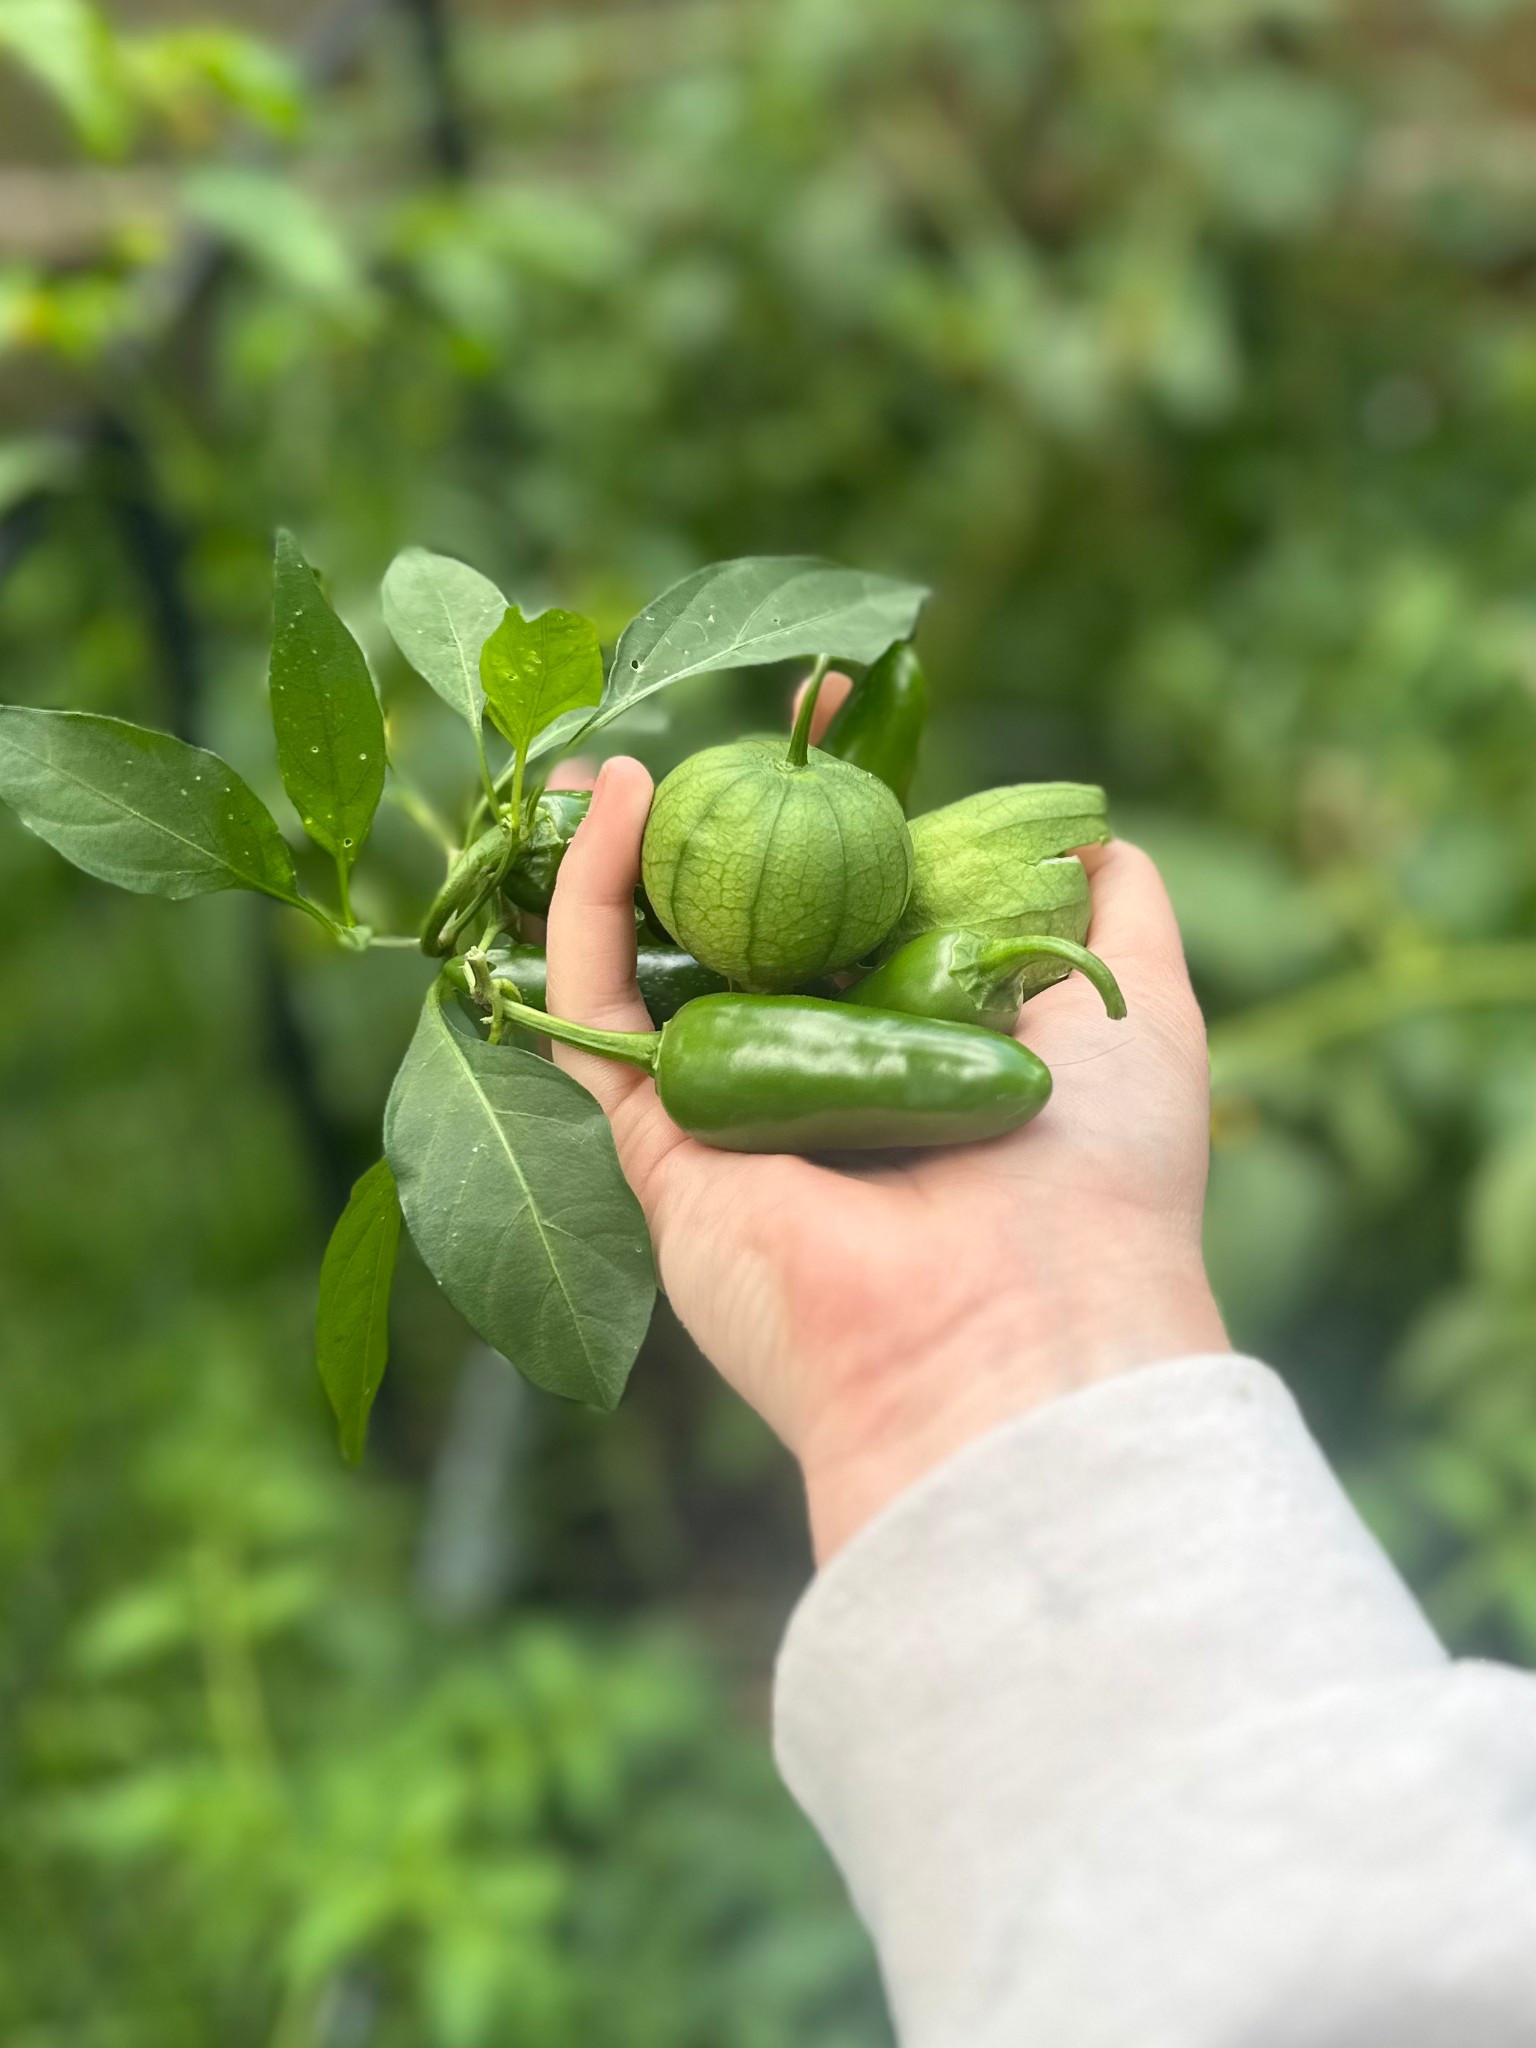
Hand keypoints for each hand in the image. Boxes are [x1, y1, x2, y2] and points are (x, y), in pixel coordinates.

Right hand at [544, 687, 1227, 1558]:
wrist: (1021, 1334)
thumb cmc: (1099, 1179)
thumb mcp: (1138, 1013)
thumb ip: (1116, 920)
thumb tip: (1098, 839)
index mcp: (920, 1042)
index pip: (858, 901)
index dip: (838, 804)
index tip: (834, 707)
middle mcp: (822, 1073)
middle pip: (746, 926)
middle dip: (721, 823)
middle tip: (725, 725)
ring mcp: (735, 1110)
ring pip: (649, 963)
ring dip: (618, 857)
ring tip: (613, 754)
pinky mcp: (657, 1148)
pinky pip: (596, 1010)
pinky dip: (587, 904)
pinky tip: (611, 799)